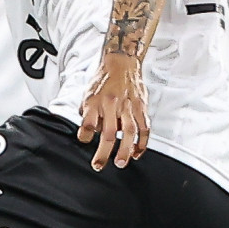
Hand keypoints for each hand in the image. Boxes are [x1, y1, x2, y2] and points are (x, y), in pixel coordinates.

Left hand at [76, 53, 148, 169]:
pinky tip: (137, 152)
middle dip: (104, 152)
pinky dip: (142, 142)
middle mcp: (112, 104)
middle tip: (99, 164)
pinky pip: (144, 128)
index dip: (85, 134)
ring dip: (125, 150)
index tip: (84, 141)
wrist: (122, 63)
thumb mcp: (88, 93)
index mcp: (96, 101)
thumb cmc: (104, 79)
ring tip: (121, 163)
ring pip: (129, 132)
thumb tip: (89, 132)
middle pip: (109, 132)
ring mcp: (128, 106)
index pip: (88, 122)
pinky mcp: (141, 107)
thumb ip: (88, 113)